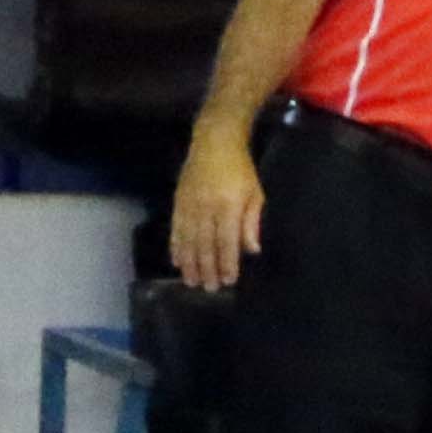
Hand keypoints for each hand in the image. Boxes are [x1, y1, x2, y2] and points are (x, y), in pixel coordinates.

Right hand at [170, 130, 262, 292]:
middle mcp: (206, 208)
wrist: (214, 143)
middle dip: (207, 269)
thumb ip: (252, 223)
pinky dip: (176, 246)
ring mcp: (189, 205)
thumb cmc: (241, 170)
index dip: (227, 263)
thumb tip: (252, 250)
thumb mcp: (256, 194)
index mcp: (228, 206)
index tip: (228, 281)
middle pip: (205, 245)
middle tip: (208, 289)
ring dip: (189, 263)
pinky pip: (176, 228)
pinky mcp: (178, 201)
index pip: (227, 242)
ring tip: (191, 281)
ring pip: (188, 240)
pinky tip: (177, 261)